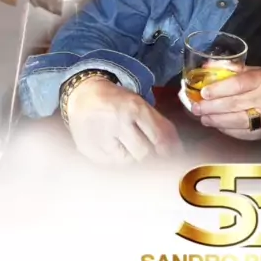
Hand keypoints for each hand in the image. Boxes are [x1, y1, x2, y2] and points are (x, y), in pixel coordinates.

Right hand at [66, 77, 181, 163]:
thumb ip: (160, 124)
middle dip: (151, 156)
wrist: (83, 95)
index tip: (173, 157)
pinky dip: (118, 161)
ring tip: (130, 148)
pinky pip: (112, 165)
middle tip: (152, 155)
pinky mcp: (90, 150)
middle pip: (144, 153)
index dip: (169, 151)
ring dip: (134, 159)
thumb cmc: (117, 101)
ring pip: (128, 162)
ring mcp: (102, 137)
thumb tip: (177, 149)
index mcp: (135, 108)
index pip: (159, 138)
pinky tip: (116, 150)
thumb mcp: (140, 104)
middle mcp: (118, 122)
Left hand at [191, 67, 260, 139]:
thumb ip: (234, 69)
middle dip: (211, 107)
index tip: (204, 92)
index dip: (219, 89)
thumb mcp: (259, 70)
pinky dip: (227, 130)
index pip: (238, 85)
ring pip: (236, 122)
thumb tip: (208, 67)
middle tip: (196, 107)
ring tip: (203, 117)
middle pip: (233, 105)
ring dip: (216, 120)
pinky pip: (242, 134)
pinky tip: (217, 125)